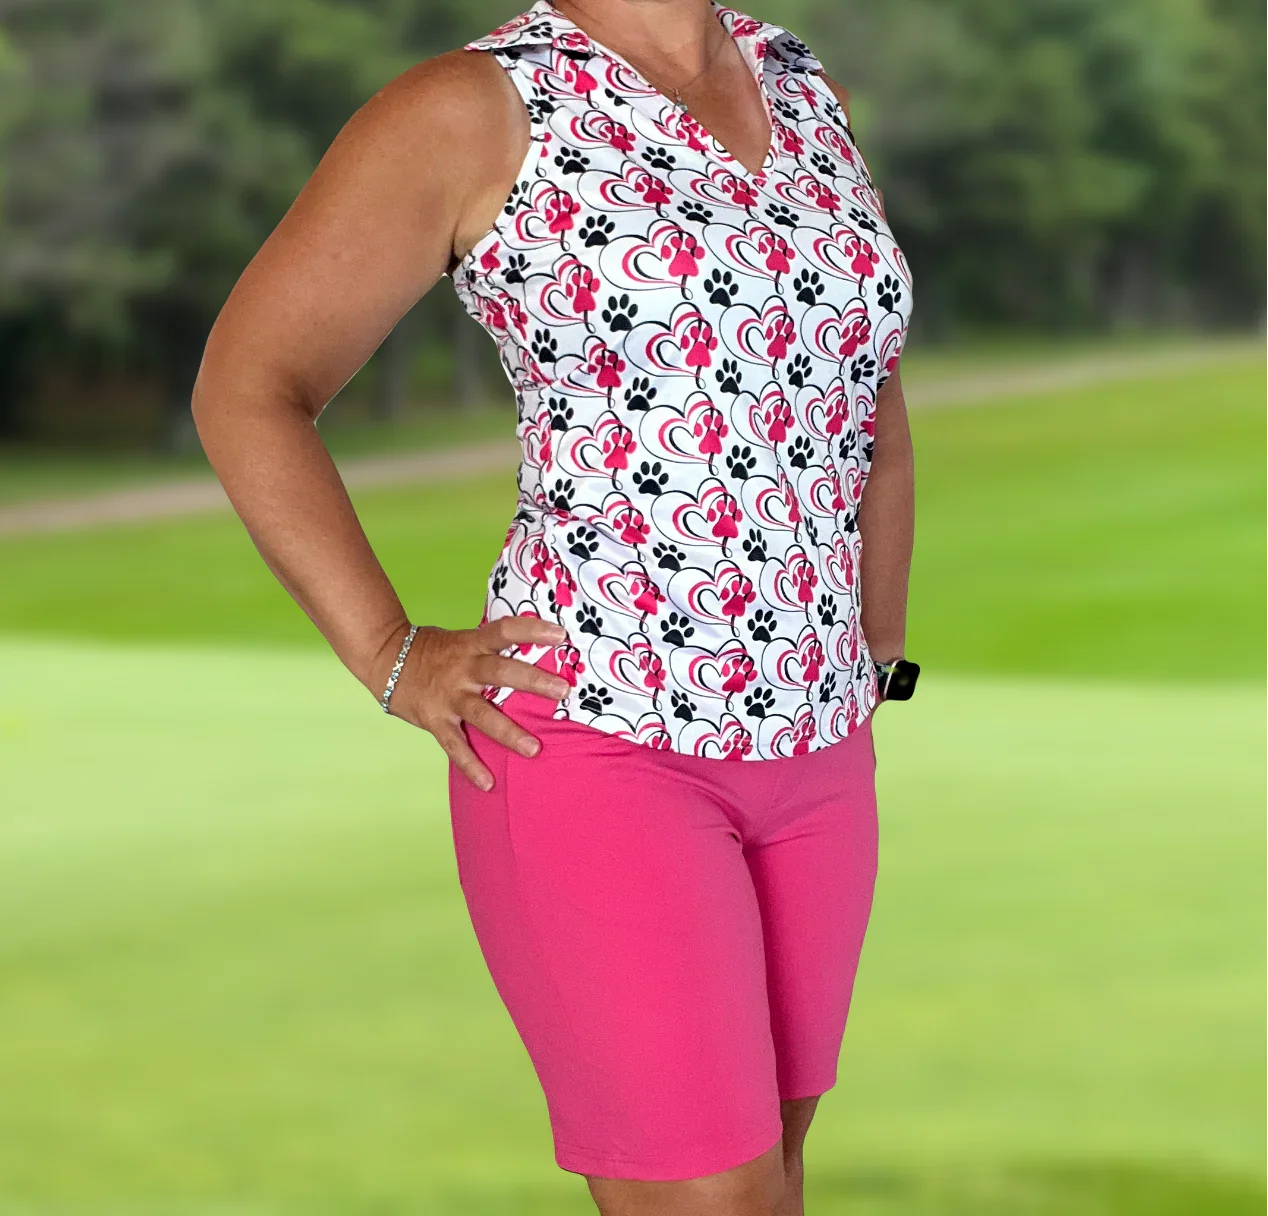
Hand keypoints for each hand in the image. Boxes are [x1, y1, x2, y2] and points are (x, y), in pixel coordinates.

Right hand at [379, 616, 571, 790]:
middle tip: (562, 691)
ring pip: (482, 714)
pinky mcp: (435, 720)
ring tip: (534, 749)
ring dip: (509, 733)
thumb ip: (491, 647)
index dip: (532, 630)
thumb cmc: (435, 650)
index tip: (560, 634)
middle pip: (501, 672)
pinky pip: (455, 746)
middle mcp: (463, 669)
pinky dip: (470, 766)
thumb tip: (534, 647)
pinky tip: (488, 783)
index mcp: (472, 644)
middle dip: (533, 682)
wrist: (386, 658)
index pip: (504, 631)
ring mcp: (449, 696)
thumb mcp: (463, 639)